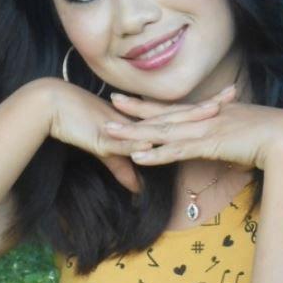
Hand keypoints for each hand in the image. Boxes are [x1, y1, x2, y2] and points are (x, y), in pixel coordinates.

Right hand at [45, 79, 237, 192]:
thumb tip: (137, 186)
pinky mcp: (106, 136)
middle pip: (177, 113)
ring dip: (184, 121)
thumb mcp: (105, 149)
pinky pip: (128, 143)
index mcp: (140, 120)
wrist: (50, 107)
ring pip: (160, 123)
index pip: (175, 114)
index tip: (224, 102)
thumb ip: (123, 167)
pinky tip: (160, 146)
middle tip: (232, 96)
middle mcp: (136, 120)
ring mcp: (124, 126)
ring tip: (210, 117)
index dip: (199, 109)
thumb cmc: (77, 124)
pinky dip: (143, 147)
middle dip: (206, 106)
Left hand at [103, 85, 282, 170]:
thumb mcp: (242, 132)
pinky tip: (137, 156)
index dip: (149, 105)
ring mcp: (203, 130)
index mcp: (208, 114)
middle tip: (108, 104)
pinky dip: (155, 153)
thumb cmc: (269, 134)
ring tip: (110, 133)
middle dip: (133, 111)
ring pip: (161, 132)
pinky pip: (176, 150)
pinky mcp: (208, 145)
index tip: (127, 99)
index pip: (172, 109)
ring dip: (134, 134)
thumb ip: (227, 135)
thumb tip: (221, 142)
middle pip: (161, 115)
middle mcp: (201, 118)